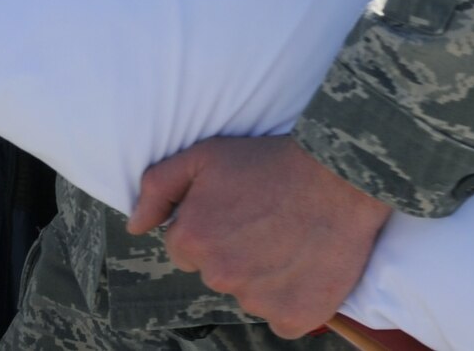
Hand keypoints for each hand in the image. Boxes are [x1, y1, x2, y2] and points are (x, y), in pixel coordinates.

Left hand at [127, 136, 391, 337]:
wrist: (339, 175)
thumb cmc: (269, 161)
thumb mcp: (204, 155)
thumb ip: (158, 188)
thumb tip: (134, 226)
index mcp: (192, 240)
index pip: (184, 249)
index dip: (209, 226)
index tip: (236, 210)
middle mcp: (220, 276)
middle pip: (217, 272)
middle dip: (234, 251)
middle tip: (265, 220)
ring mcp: (258, 301)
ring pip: (250, 295)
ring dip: (263, 275)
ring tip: (290, 238)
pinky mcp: (295, 317)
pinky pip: (282, 317)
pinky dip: (292, 298)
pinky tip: (304, 265)